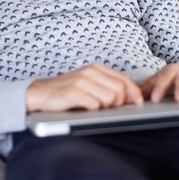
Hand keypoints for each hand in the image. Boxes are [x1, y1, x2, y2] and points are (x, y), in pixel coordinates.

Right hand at [26, 63, 143, 112]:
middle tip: (110, 109)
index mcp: (97, 69)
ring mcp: (81, 82)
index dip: (134, 93)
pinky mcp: (73, 93)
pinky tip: (86, 109)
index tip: (138, 103)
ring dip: (107, 108)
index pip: (124, 79)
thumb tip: (133, 98)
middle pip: (120, 90)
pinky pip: (95, 105)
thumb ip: (108, 86)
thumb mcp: (89, 84)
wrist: (40, 93)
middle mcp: (90, 72)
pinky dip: (94, 111)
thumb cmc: (68, 91)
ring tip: (96, 109)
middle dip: (120, 103)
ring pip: (111, 98)